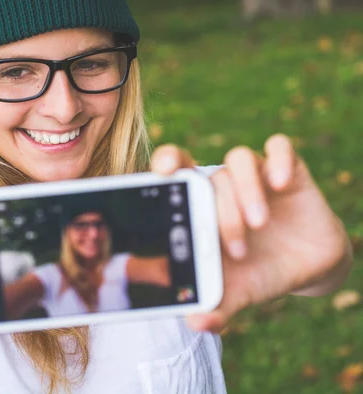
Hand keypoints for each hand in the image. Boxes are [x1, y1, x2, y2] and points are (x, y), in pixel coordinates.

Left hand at [151, 135, 351, 332]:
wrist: (305, 266)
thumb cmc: (258, 272)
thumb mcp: (238, 292)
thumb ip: (216, 304)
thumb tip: (195, 322)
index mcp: (201, 205)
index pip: (176, 170)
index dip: (167, 164)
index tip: (164, 173)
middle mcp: (224, 185)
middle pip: (208, 175)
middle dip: (219, 210)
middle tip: (235, 248)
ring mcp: (255, 175)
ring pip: (239, 161)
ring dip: (245, 192)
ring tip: (258, 225)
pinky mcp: (289, 170)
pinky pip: (280, 147)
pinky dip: (278, 159)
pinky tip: (281, 184)